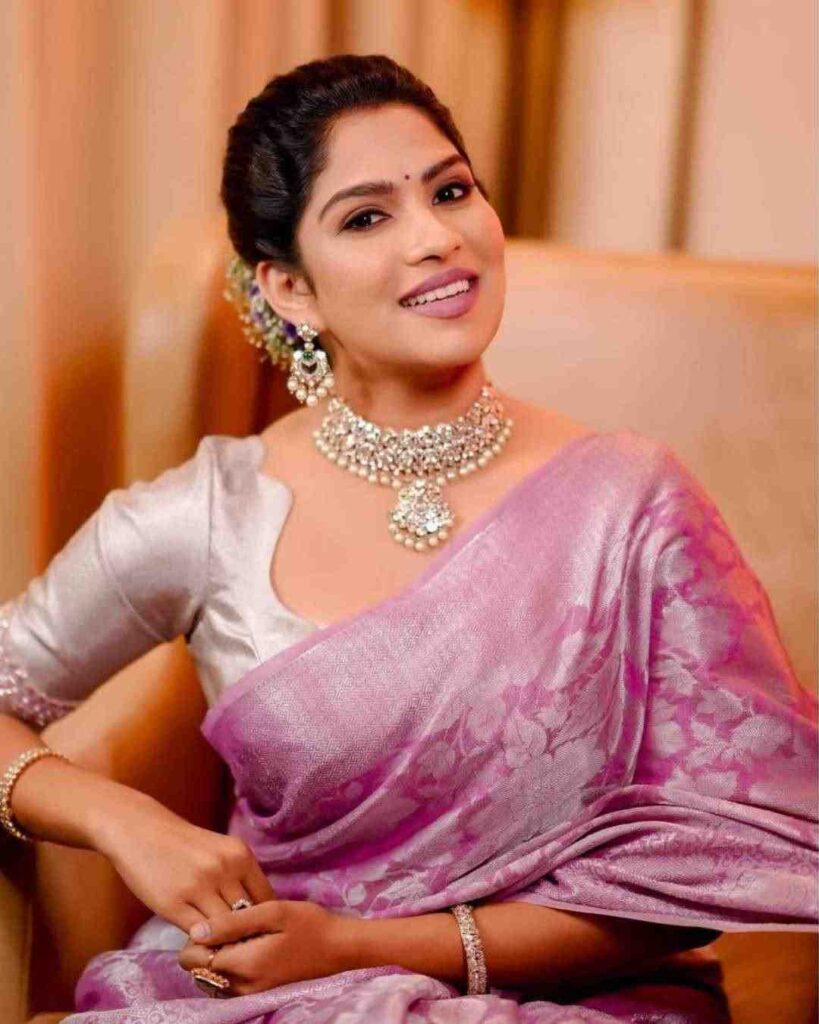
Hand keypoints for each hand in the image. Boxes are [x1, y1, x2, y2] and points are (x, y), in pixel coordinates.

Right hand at [93, 789, 274, 935]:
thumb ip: (239, 878)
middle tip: (243, 949)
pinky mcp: (173, 904)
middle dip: (246, 935)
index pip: (266, 900)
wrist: (140, 830)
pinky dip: (203, 943)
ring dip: (224, 942)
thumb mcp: (221, 851)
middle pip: (247, 917)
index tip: (259, 933)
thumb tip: (258, 917)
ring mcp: (198, 887)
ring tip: (223, 950)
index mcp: (240, 855)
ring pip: (224, 929)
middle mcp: (223, 869)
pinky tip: (201, 944)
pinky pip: (198, 934)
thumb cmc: (184, 844)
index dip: (264, 921)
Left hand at [178, 899, 356, 994]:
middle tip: (229, 924)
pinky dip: (228, 965)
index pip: (193, 958)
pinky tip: (247, 946)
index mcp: (243, 965)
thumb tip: (196, 931)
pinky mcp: (256, 994)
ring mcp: (248, 994)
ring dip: (216, 956)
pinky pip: (225, 982)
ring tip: (240, 933)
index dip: (196, 937)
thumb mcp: (273, 912)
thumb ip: (233, 922)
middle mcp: (241, 987)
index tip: (215, 919)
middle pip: (198, 970)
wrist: (339, 949)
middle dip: (205, 947)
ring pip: (209, 977)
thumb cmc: (308, 924)